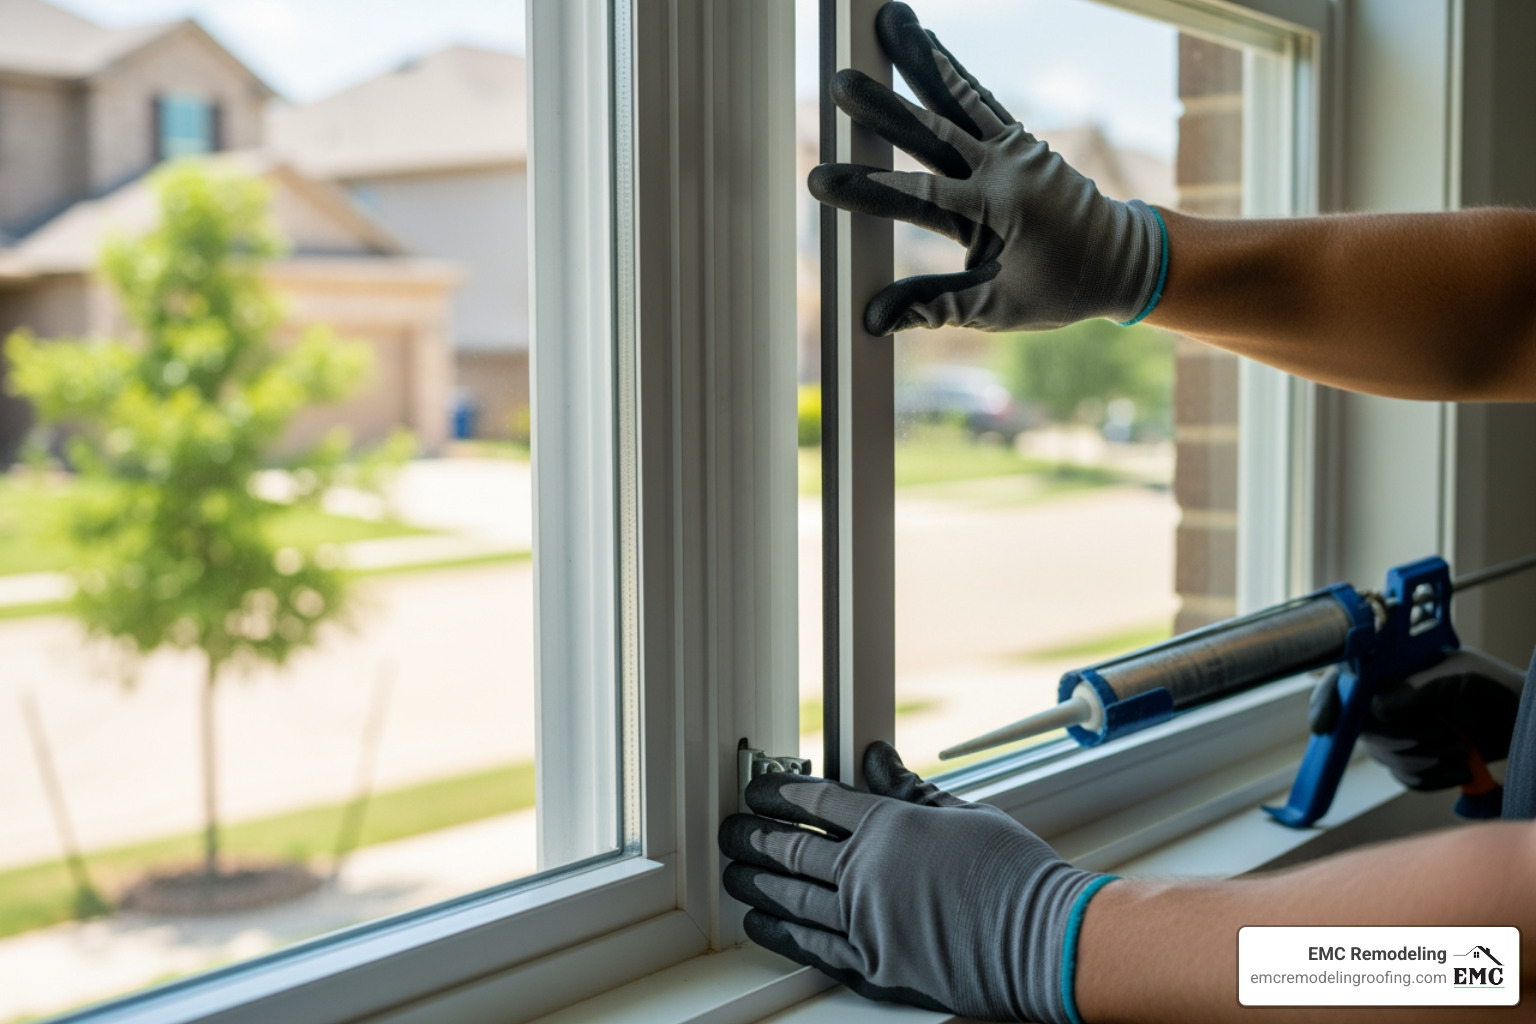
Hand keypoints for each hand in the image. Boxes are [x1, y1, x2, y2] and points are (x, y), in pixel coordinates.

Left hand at [717, 741, 1112, 1023]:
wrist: (1047, 942)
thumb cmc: (1016, 875)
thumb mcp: (965, 815)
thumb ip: (910, 790)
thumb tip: (876, 758)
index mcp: (892, 828)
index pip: (820, 803)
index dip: (781, 792)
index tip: (758, 789)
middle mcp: (869, 875)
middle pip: (794, 850)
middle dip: (754, 837)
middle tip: (730, 829)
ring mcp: (868, 925)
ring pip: (794, 899)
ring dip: (758, 883)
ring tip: (734, 873)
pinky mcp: (876, 969)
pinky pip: (815, 948)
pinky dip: (782, 935)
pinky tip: (762, 926)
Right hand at [809, 2, 1166, 335]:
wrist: (1120, 260)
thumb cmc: (1058, 289)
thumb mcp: (995, 307)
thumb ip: (934, 306)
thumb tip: (875, 320)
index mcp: (995, 214)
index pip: (919, 199)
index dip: (869, 191)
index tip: (822, 181)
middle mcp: (1004, 171)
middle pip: (933, 135)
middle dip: (885, 109)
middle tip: (843, 82)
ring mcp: (1014, 150)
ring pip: (959, 100)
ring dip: (922, 61)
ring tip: (889, 23)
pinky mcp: (1019, 140)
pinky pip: (981, 100)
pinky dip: (954, 72)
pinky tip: (927, 42)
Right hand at [1309, 651, 1521, 789]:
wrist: (1522, 720)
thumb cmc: (1495, 688)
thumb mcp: (1460, 676)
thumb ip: (1419, 688)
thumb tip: (1377, 707)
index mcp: (1391, 670)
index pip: (1344, 683)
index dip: (1328, 702)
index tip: (1326, 725)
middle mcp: (1386, 700)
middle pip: (1364, 729)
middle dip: (1405, 738)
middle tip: (1444, 732)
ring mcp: (1397, 732)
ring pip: (1385, 757)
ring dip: (1427, 759)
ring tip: (1462, 747)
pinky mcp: (1413, 760)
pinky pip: (1405, 778)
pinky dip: (1435, 778)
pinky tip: (1460, 767)